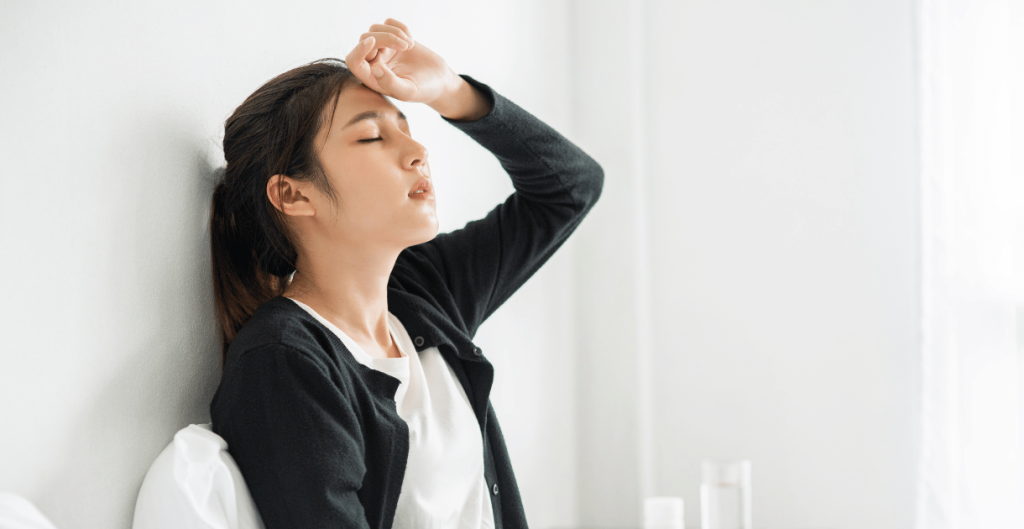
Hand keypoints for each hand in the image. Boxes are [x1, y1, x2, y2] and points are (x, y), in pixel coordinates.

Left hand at [344, 18, 458, 106]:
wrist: (439, 80)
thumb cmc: (423, 90)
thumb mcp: (408, 91)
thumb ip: (389, 83)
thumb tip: (374, 68)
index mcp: (372, 77)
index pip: (354, 60)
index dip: (358, 49)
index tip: (372, 42)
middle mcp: (374, 61)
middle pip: (366, 39)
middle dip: (385, 38)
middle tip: (405, 47)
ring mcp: (383, 48)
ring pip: (375, 29)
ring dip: (394, 33)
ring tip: (409, 46)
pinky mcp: (394, 38)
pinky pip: (388, 23)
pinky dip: (400, 28)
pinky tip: (411, 42)